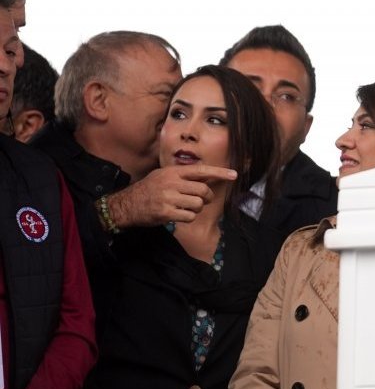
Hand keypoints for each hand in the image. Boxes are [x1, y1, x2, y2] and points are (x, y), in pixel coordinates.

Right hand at [107, 164, 237, 227]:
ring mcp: (168, 198)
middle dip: (207, 197)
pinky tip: (180, 215)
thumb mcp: (163, 176)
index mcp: (173, 172)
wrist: (125, 205)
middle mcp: (171, 183)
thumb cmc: (148, 190)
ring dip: (196, 208)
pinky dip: (188, 217)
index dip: (219, 172)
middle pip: (203, 190)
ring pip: (198, 204)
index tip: (234, 175)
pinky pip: (189, 216)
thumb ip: (183, 176)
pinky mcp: (165, 213)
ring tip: (186, 208)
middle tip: (203, 200)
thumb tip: (207, 176)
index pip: (201, 170)